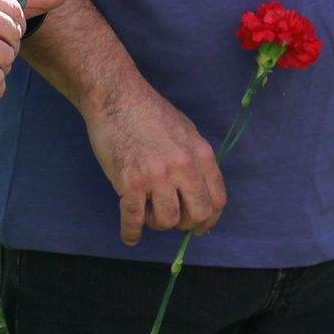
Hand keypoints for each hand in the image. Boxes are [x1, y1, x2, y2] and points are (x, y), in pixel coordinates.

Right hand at [83, 79, 226, 245]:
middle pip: (197, 214)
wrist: (116, 98)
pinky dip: (131, 233)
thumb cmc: (149, 112)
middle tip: (171, 218)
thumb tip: (199, 192)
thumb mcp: (185, 131)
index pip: (217, 199)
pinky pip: (134, 220)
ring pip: (167, 220)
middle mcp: (184, 166)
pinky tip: (130, 235)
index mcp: (201, 153)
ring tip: (146, 211)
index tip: (200, 228)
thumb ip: (195, 161)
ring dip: (156, 223)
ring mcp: (157, 175)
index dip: (209, 220)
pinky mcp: (130, 182)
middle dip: (184, 223)